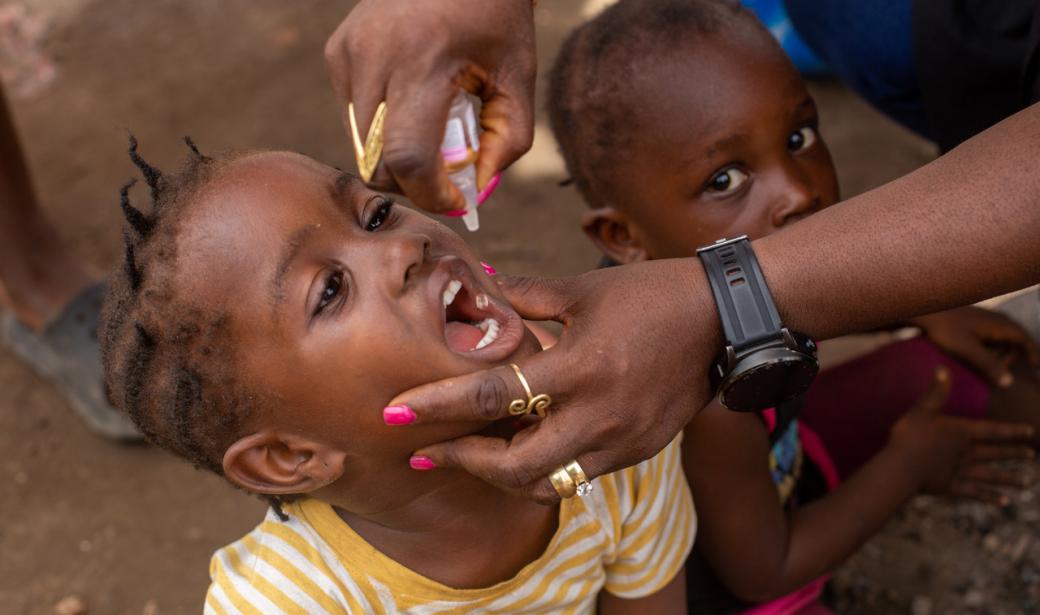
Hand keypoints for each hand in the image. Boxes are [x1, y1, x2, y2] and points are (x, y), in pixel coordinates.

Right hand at [324, 0, 536, 212]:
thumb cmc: (494, 16)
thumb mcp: (517, 76)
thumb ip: (508, 140)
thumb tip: (477, 190)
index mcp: (423, 61)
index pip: (407, 156)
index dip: (429, 193)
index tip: (454, 199)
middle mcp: (375, 56)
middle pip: (377, 161)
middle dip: (413, 182)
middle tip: (447, 172)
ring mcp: (348, 53)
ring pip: (362, 144)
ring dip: (397, 154)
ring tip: (432, 125)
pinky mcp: (336, 53)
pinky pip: (355, 117)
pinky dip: (382, 125)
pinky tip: (410, 96)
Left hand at [390, 259, 719, 502]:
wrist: (725, 321)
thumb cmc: (652, 295)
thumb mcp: (584, 289)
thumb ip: (523, 294)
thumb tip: (473, 281)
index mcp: (579, 367)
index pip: (491, 396)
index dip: (437, 406)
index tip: (395, 415)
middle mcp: (599, 415)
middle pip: (514, 466)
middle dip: (464, 462)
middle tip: (430, 449)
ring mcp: (621, 441)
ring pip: (546, 483)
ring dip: (502, 473)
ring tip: (474, 450)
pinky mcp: (638, 452)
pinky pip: (579, 475)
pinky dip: (544, 467)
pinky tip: (528, 443)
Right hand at [889, 368, 1036, 504]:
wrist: (900, 469)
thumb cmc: (908, 438)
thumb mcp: (921, 410)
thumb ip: (936, 392)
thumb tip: (943, 367)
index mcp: (961, 433)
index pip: (992, 431)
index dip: (1012, 431)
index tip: (1031, 432)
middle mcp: (966, 453)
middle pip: (995, 453)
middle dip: (1015, 453)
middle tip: (1033, 455)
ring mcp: (961, 472)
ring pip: (991, 475)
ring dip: (1011, 478)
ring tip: (1030, 482)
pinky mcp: (952, 488)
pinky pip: (975, 494)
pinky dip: (990, 498)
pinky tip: (1004, 502)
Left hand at [911, 306, 1039, 386]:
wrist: (924, 310)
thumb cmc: (945, 329)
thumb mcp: (968, 350)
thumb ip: (988, 365)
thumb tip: (1009, 382)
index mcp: (1001, 324)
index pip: (1026, 340)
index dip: (1034, 354)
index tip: (1038, 368)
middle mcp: (997, 319)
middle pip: (1016, 341)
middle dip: (1013, 357)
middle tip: (1001, 372)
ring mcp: (985, 319)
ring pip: (1002, 339)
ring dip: (999, 353)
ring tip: (985, 366)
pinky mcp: (974, 322)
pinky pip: (990, 337)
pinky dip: (989, 348)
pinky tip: (975, 357)